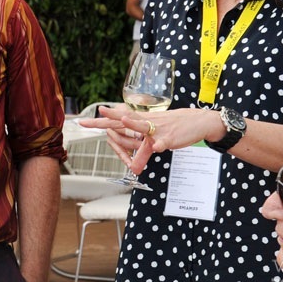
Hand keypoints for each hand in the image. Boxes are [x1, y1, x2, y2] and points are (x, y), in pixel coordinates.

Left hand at [80, 104, 221, 174]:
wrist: (198, 122)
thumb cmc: (174, 128)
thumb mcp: (154, 137)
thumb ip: (141, 148)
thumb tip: (131, 163)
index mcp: (141, 123)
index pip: (118, 121)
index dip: (102, 120)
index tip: (84, 121)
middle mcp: (147, 123)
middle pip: (124, 120)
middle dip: (108, 120)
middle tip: (91, 119)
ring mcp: (158, 130)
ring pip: (144, 126)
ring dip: (133, 124)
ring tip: (121, 119)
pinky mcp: (170, 138)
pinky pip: (164, 141)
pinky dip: (160, 144)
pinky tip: (157, 146)